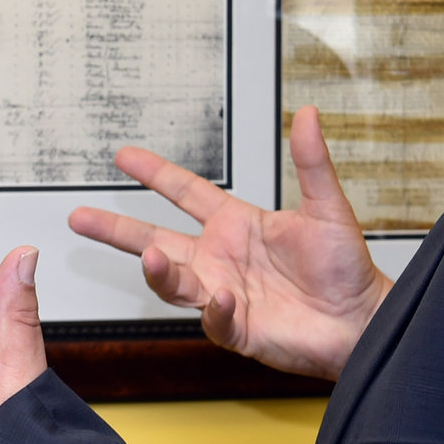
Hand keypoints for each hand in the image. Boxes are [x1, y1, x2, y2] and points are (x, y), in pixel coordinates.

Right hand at [67, 105, 391, 379]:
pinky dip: (216, 308)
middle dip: (117, 229)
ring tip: (152, 257)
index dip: (155, 173)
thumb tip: (307, 115)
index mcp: (237, 224)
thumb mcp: (328, 208)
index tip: (124, 155)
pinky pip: (213, 318)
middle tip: (81, 217)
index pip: (185, 193)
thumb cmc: (348, 269)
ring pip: (173, 281)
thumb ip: (311, 163)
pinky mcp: (236, 328)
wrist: (362, 323)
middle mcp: (221, 257)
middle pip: (155, 239)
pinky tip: (226, 298)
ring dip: (159, 270)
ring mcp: (223, 293)